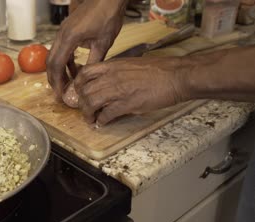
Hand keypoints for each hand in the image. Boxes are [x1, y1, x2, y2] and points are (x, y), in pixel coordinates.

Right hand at [46, 0, 128, 101]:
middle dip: (54, 79)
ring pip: (55, 55)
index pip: (56, 65)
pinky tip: (74, 69)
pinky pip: (61, 49)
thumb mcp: (103, 42)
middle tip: (60, 93)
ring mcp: (63, 31)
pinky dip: (65, 61)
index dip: (57, 82)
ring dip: (59, 70)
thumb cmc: (108, 16)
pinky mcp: (68, 30)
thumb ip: (93, 61)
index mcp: (69, 38)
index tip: (60, 94)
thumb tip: (86, 79)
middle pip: (50, 62)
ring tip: (67, 84)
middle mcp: (62, 34)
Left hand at [74, 56, 188, 124]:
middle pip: (84, 90)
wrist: (176, 75)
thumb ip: (116, 72)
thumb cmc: (159, 69)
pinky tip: (103, 123)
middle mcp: (111, 76)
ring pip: (91, 103)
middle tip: (85, 110)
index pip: (84, 73)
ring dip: (88, 114)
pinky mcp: (127, 103)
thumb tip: (107, 82)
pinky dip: (101, 121)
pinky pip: (106, 114)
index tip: (79, 92)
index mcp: (112, 65)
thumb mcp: (131, 64)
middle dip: (81, 103)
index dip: (77, 85)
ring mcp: (118, 90)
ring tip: (91, 120)